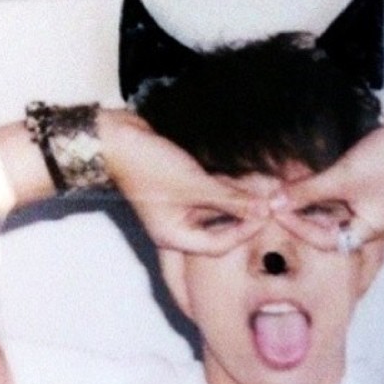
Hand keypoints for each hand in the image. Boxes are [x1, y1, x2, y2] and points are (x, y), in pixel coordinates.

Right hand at [100, 110, 268, 254]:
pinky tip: (243, 180)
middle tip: (268, 203)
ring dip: (238, 202)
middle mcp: (177, 228)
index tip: (266, 214)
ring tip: (262, 190)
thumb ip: (231, 199)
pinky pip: (209, 197)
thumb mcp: (195, 185)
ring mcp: (178, 210)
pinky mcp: (180, 192)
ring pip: (217, 212)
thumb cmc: (148, 165)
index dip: (246, 231)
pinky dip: (226, 190)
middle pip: (220, 231)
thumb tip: (264, 208)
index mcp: (175, 237)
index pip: (220, 246)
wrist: (115, 137)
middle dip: (245, 217)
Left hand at [278, 104, 383, 249]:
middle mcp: (365, 220)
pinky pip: (334, 190)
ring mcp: (364, 201)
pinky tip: (299, 178)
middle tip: (274, 204)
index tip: (277, 211)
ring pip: (327, 207)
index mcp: (366, 229)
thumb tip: (275, 203)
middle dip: (299, 215)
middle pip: (325, 226)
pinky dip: (317, 186)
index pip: (325, 240)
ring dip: (306, 199)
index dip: (299, 227)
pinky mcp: (363, 182)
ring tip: (281, 190)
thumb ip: (307, 192)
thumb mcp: (343, 178)